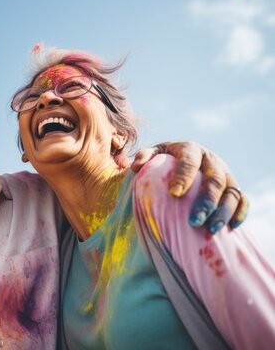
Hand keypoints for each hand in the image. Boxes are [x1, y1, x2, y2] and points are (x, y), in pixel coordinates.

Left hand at [131, 141, 248, 232]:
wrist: (181, 161)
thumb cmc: (163, 161)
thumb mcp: (153, 155)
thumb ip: (144, 157)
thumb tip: (136, 166)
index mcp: (190, 149)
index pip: (189, 160)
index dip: (184, 175)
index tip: (174, 193)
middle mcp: (211, 160)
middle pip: (214, 180)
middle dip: (206, 201)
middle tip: (194, 221)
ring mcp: (225, 173)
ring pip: (231, 191)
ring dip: (224, 211)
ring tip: (211, 230)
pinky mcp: (233, 186)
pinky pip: (242, 199)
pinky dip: (240, 212)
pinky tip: (231, 227)